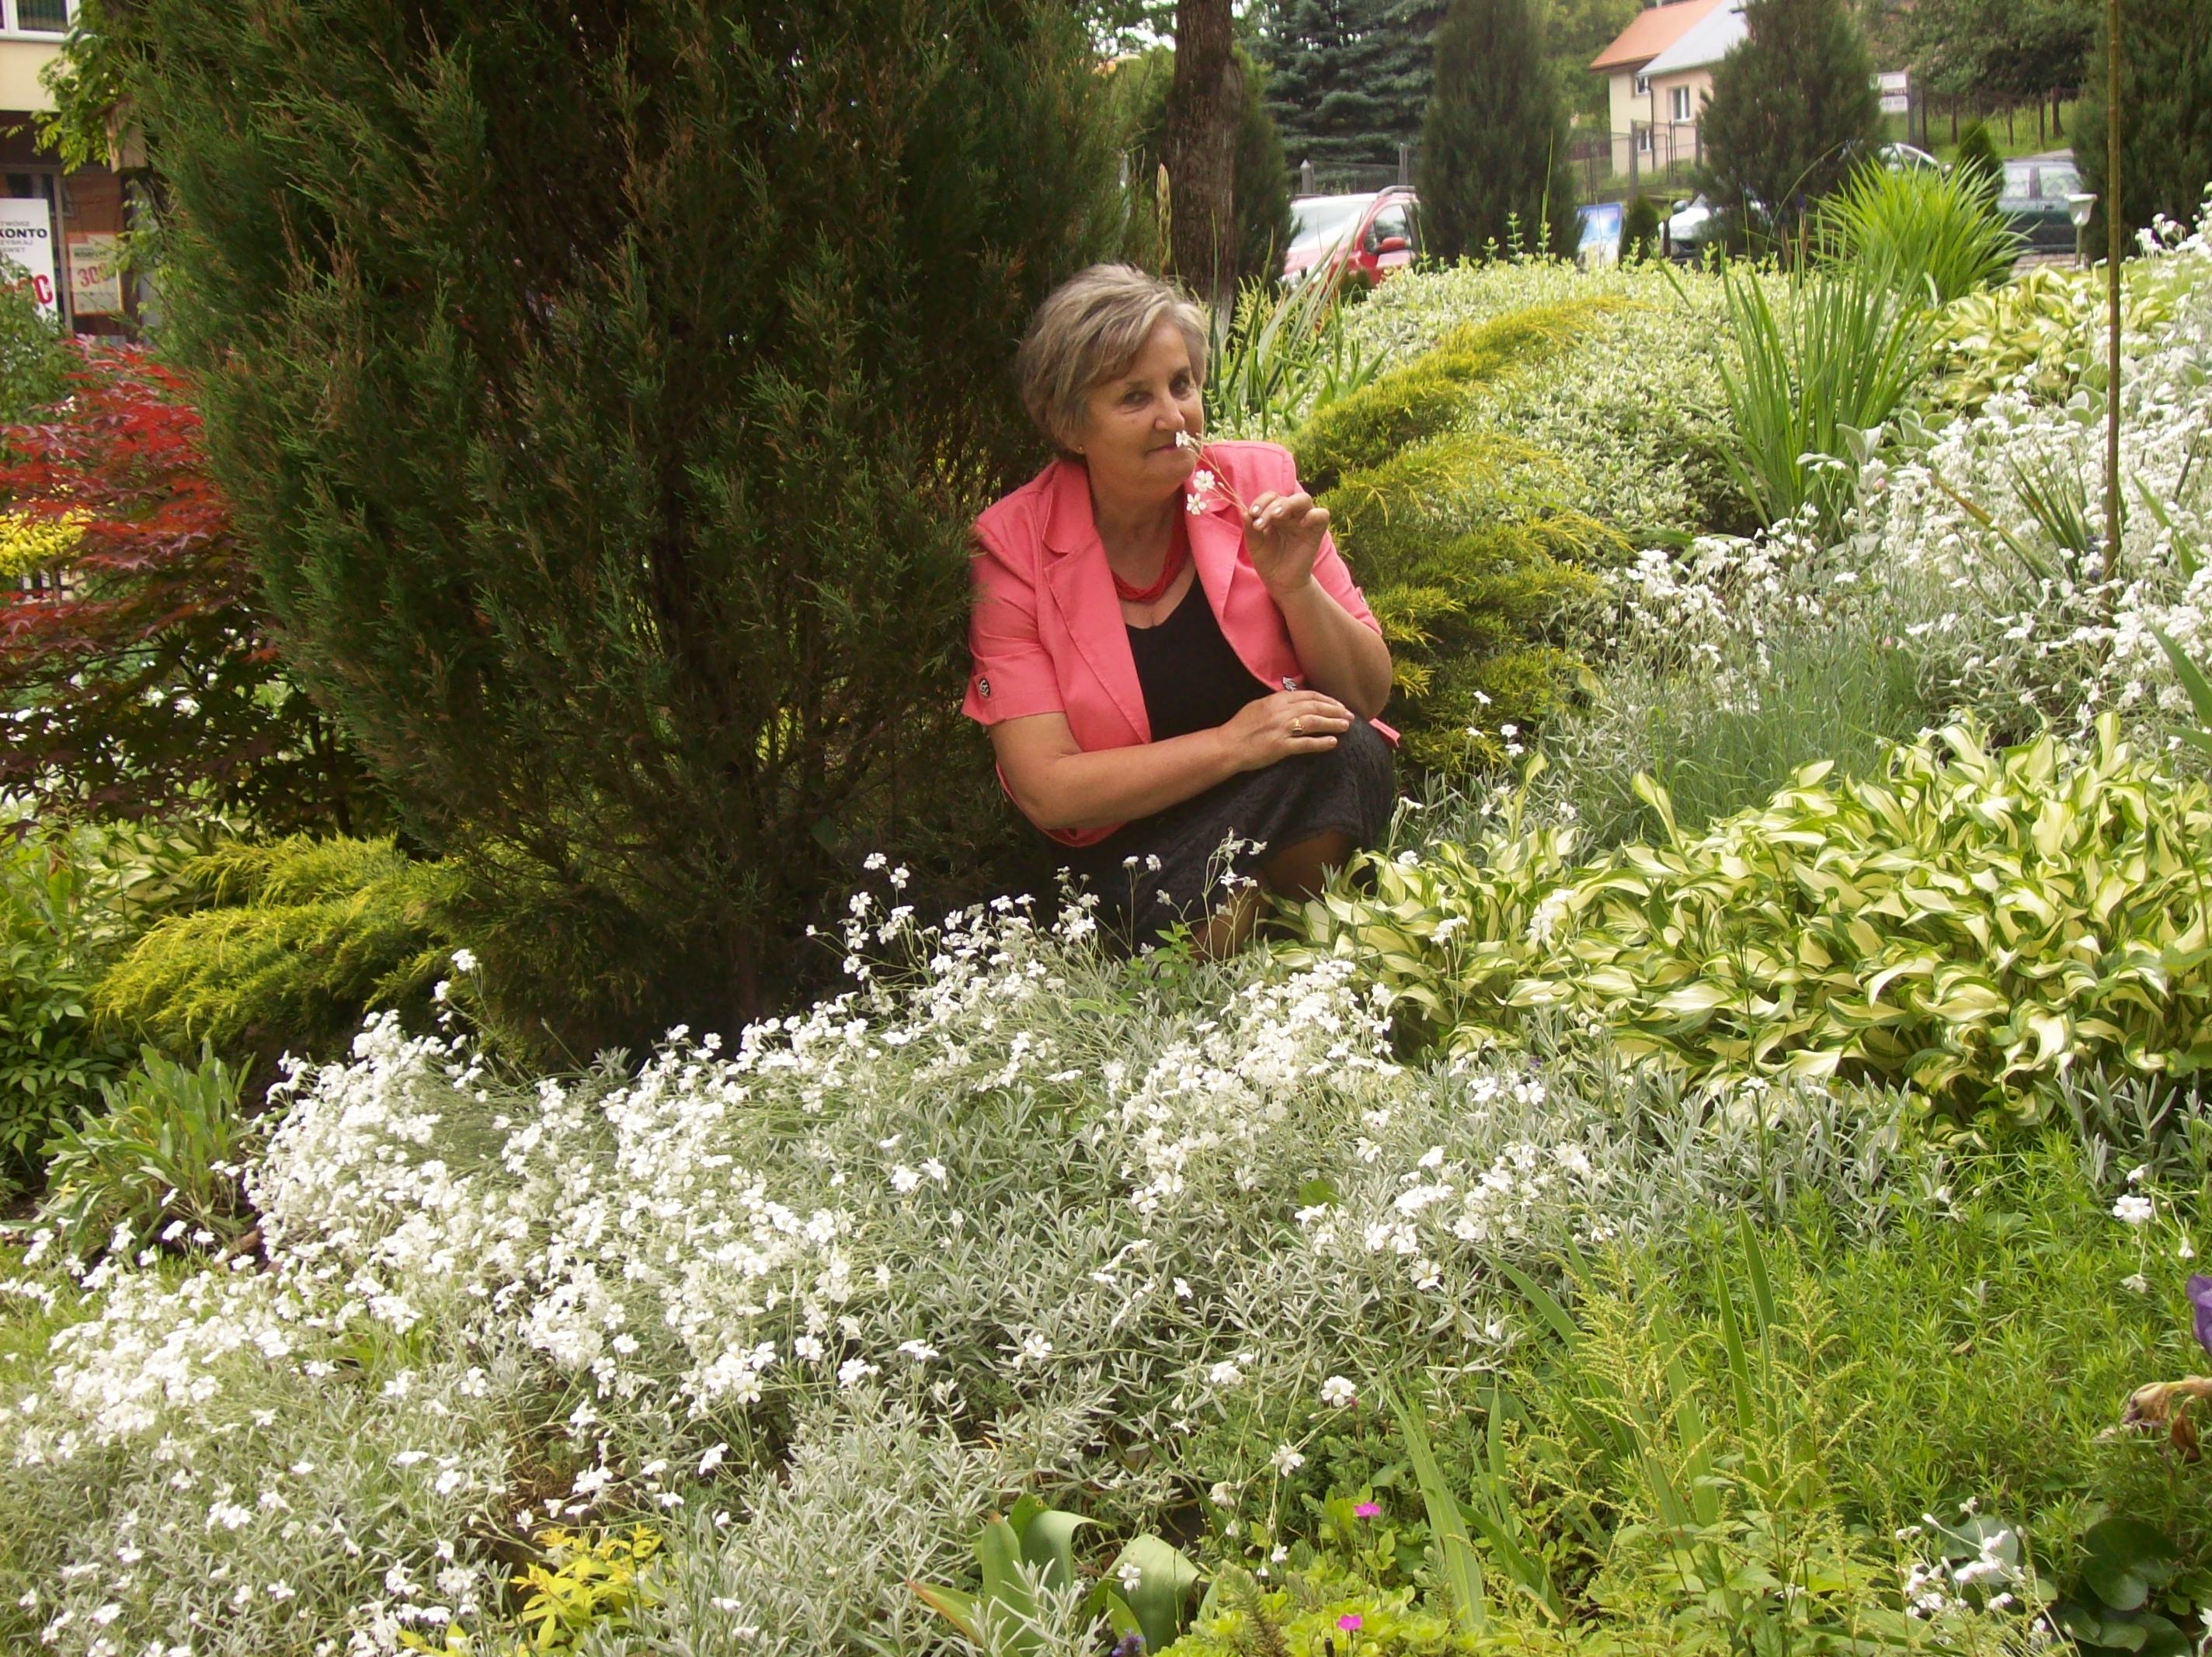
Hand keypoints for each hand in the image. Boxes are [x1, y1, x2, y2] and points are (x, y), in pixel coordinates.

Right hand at [1221, 690, 1352, 771]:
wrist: (1228, 745)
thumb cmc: (1241, 726)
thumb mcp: (1258, 706)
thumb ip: (1278, 702)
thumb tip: (1296, 699)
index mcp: (1276, 700)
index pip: (1308, 696)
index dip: (1326, 699)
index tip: (1338, 705)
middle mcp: (1281, 712)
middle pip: (1315, 707)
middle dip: (1335, 710)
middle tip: (1349, 715)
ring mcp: (1282, 729)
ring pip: (1314, 722)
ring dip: (1333, 724)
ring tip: (1346, 726)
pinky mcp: (1280, 747)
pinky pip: (1305, 744)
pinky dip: (1320, 743)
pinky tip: (1332, 743)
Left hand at [1242, 490, 1329, 598]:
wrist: (1281, 581)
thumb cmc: (1268, 560)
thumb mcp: (1255, 545)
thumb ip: (1250, 529)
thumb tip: (1245, 512)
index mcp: (1275, 513)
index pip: (1270, 498)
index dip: (1260, 502)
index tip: (1251, 514)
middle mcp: (1290, 514)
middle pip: (1285, 497)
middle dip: (1271, 506)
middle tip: (1261, 522)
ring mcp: (1304, 520)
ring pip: (1303, 500)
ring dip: (1288, 505)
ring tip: (1276, 517)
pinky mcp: (1317, 531)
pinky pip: (1322, 515)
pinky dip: (1314, 515)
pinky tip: (1302, 524)